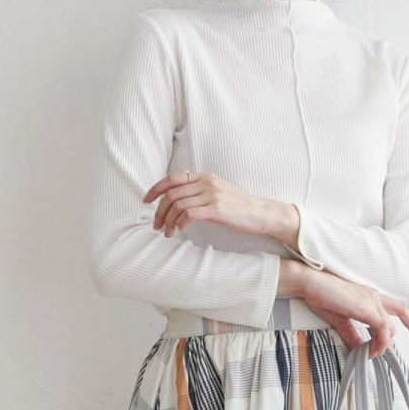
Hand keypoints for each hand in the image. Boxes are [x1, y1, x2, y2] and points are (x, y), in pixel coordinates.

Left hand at [143, 171, 272, 237]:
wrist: (262, 213)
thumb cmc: (240, 208)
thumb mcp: (218, 192)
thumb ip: (200, 191)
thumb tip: (178, 199)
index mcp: (205, 176)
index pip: (172, 178)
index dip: (155, 189)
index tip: (146, 201)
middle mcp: (207, 182)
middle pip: (171, 193)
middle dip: (159, 211)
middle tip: (156, 225)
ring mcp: (212, 195)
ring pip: (178, 205)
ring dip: (167, 221)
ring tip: (166, 233)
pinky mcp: (217, 209)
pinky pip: (189, 214)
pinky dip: (179, 223)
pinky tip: (180, 231)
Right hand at [296, 265, 408, 357]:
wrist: (311, 284)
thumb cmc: (321, 296)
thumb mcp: (340, 320)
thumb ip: (352, 334)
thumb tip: (358, 348)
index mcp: (369, 296)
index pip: (396, 307)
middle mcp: (374, 296)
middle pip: (400, 313)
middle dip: (406, 330)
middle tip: (398, 347)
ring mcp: (372, 301)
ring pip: (390, 327)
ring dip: (383, 344)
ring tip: (371, 354)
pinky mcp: (367, 309)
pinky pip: (382, 330)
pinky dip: (379, 343)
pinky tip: (369, 351)